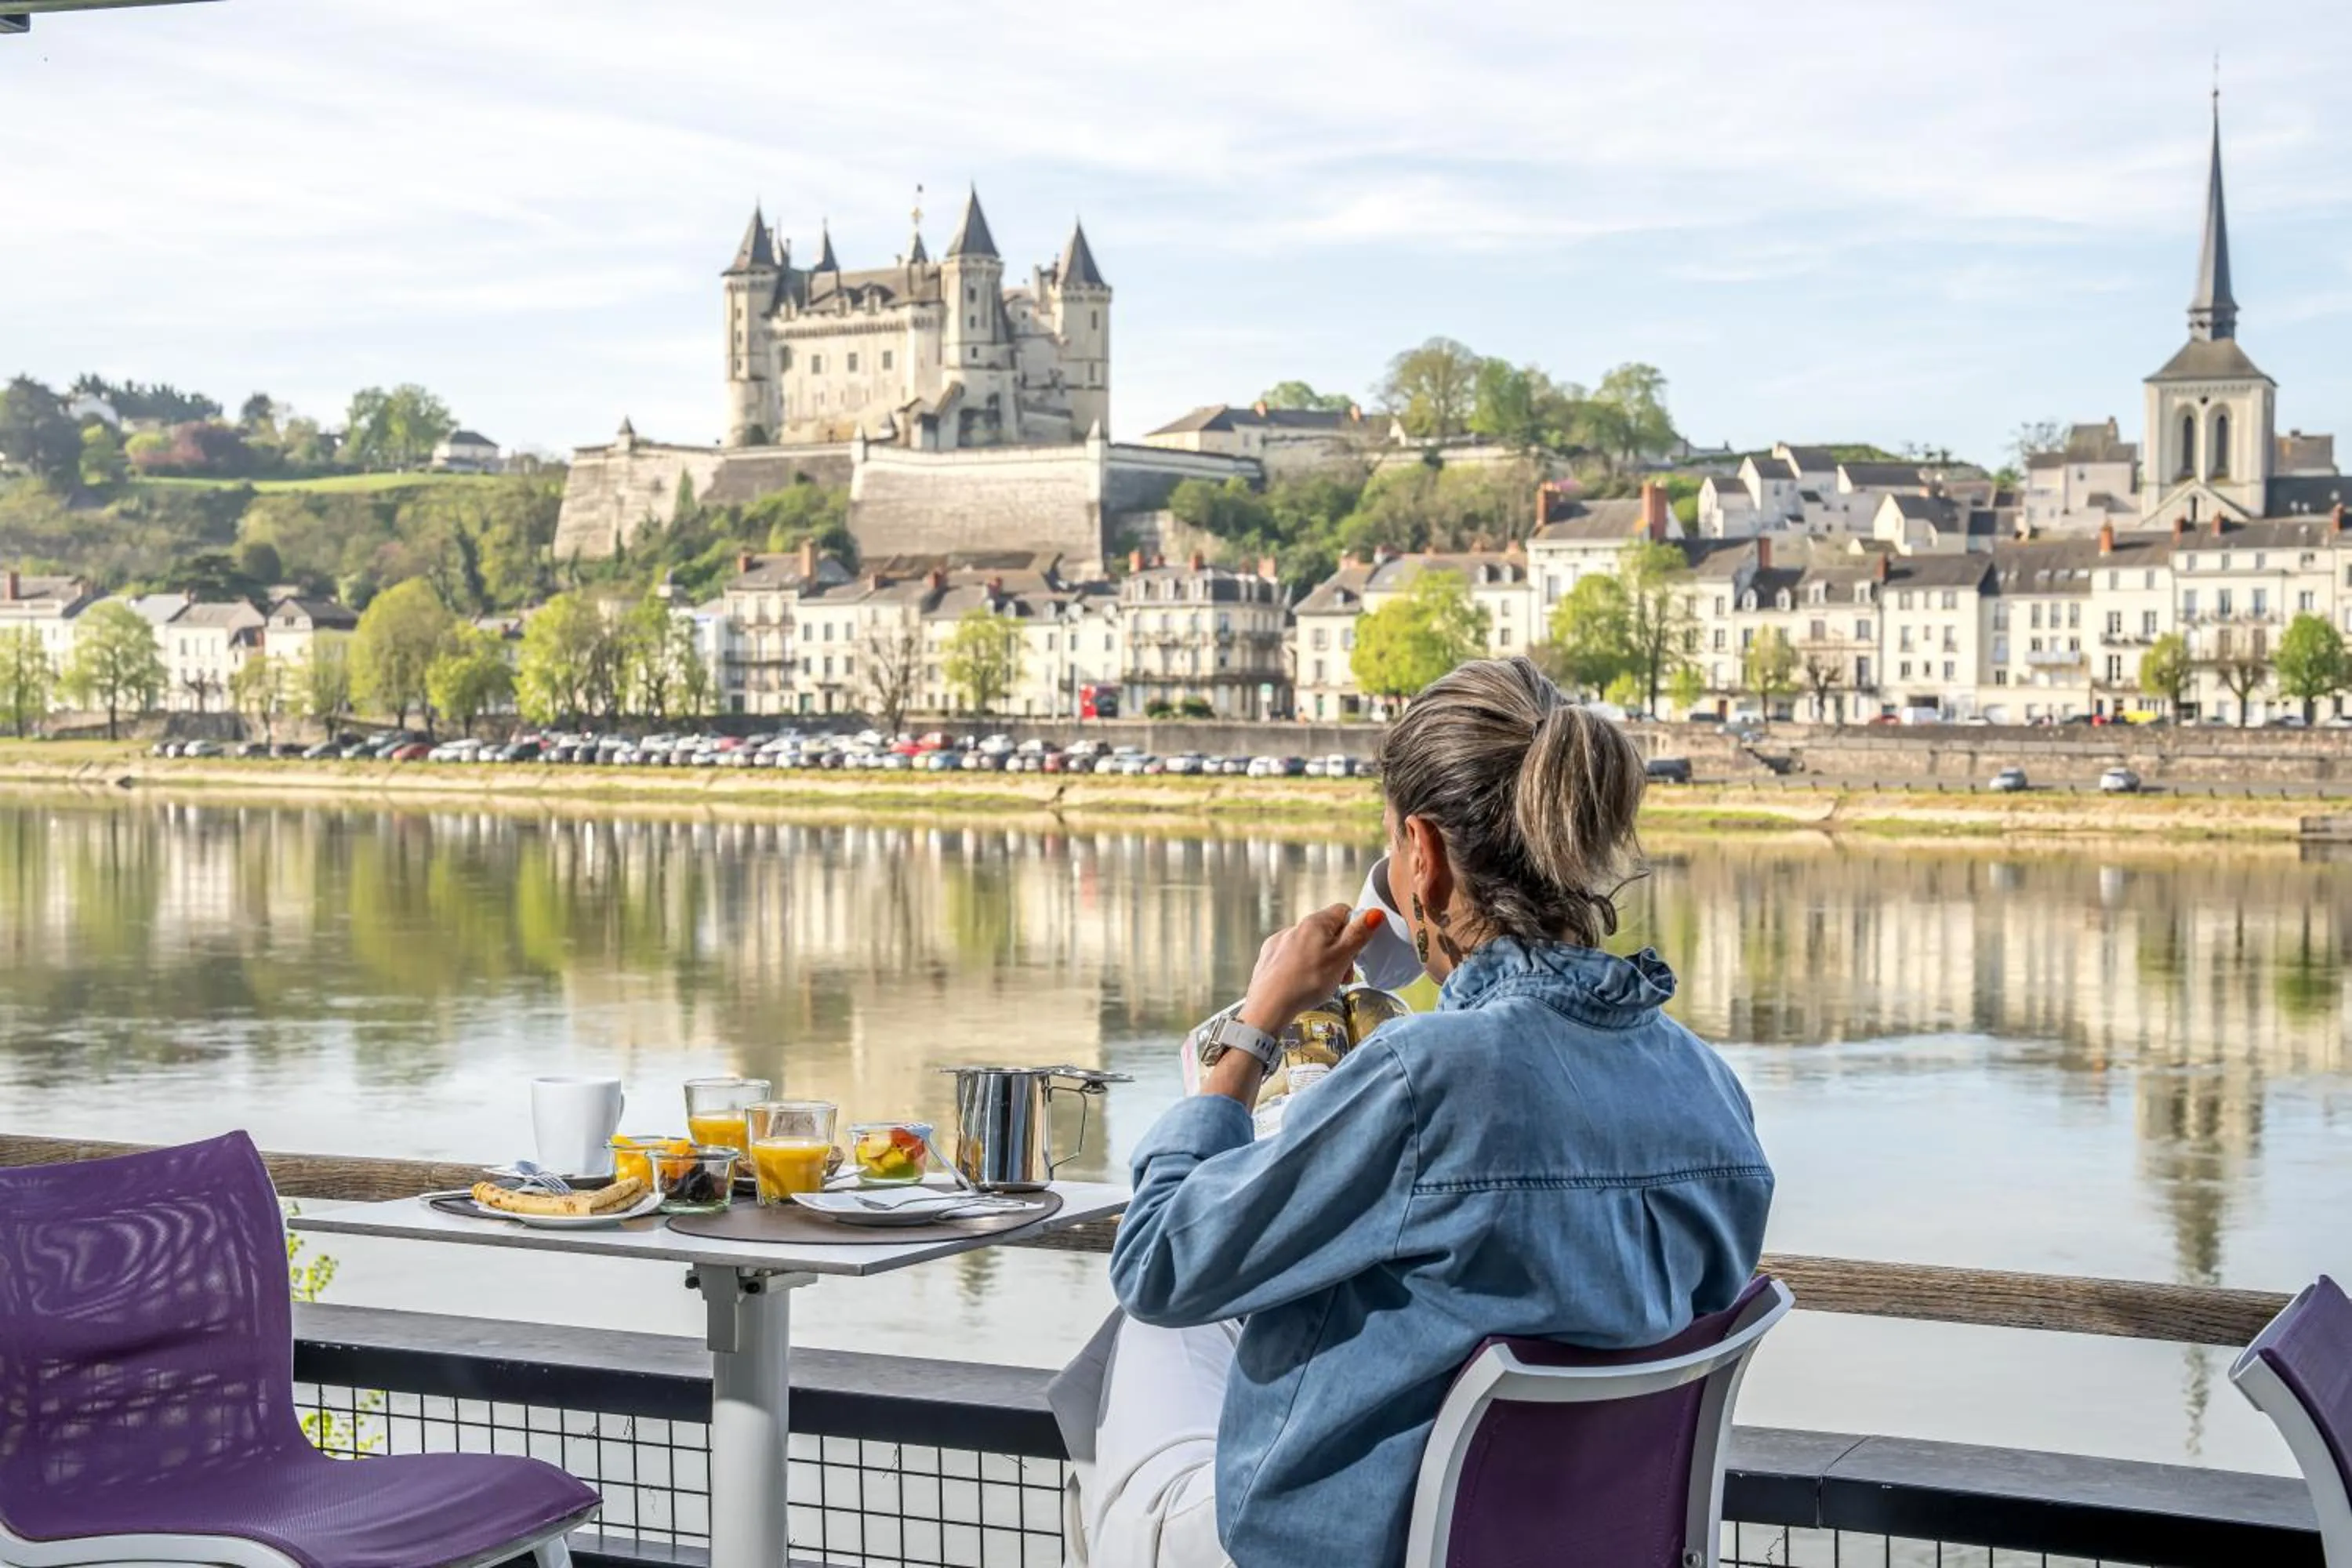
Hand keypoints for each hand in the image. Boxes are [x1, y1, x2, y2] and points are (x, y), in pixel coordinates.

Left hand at [1238, 904, 1385, 1035]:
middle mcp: (1295, 927)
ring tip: (1322, 984)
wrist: (1269, 1005)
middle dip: (1339, 952)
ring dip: (1322, 961)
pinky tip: (1302, 983)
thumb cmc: (1307, 982)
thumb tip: (1374, 913)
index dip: (1355, 930)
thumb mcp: (1341, 958)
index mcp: (1315, 922)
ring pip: (1311, 945)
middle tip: (1342, 975)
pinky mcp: (1269, 957)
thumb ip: (1358, 934)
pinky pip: (1293, 957)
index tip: (1355, 952)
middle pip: (1328, 931)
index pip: (1343, 911)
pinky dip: (1302, 967)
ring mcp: (1280, 942)